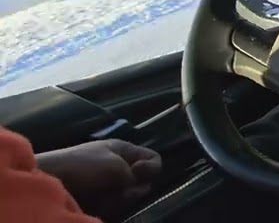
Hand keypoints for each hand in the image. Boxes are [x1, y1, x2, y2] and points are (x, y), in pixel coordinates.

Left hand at [36, 139, 161, 215]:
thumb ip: (137, 174)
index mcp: (122, 150)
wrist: (48, 181)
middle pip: (141, 180)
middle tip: (120, 188)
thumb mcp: (115, 165)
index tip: (138, 172)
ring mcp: (106, 184)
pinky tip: (98, 205)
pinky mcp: (97, 201)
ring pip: (128, 196)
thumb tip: (141, 187)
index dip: (151, 167)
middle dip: (134, 187)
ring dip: (121, 199)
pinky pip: (114, 206)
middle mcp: (117, 166)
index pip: (152, 158)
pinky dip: (110, 207)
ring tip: (105, 198)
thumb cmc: (83, 166)